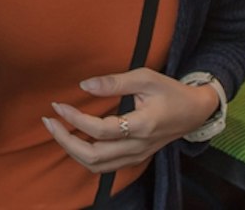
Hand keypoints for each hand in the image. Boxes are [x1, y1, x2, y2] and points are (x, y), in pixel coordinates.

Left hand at [41, 69, 218, 174]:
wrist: (195, 111)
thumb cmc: (170, 91)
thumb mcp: (146, 77)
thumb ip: (115, 82)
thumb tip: (84, 85)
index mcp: (142, 126)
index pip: (100, 130)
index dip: (75, 119)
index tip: (58, 106)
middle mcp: (138, 146)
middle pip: (94, 156)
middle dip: (65, 141)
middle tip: (49, 122)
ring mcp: (137, 156)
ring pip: (97, 166)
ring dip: (73, 151)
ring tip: (57, 131)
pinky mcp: (135, 158)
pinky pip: (105, 167)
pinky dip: (85, 157)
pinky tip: (75, 141)